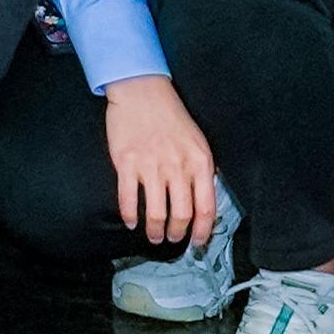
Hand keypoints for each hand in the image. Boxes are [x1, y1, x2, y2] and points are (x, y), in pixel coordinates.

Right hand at [103, 73, 223, 253]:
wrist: (142, 91)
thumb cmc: (171, 115)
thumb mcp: (198, 141)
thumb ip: (202, 171)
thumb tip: (204, 199)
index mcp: (199, 163)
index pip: (206, 208)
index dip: (203, 232)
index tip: (197, 242)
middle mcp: (177, 167)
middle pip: (180, 216)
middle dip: (176, 234)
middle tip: (172, 239)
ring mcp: (150, 166)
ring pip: (155, 213)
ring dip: (154, 231)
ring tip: (153, 236)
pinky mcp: (126, 163)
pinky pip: (128, 200)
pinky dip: (130, 216)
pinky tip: (132, 221)